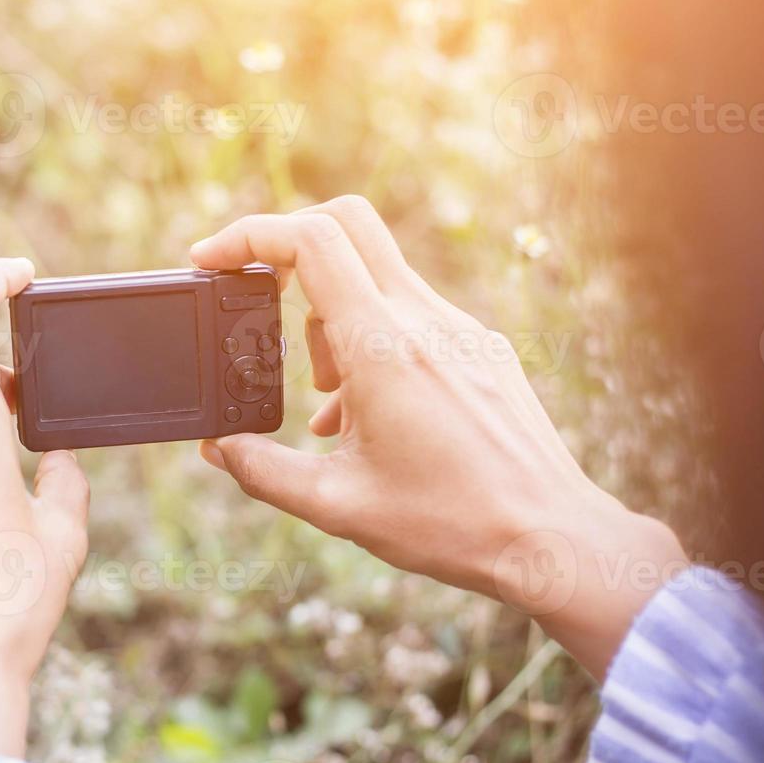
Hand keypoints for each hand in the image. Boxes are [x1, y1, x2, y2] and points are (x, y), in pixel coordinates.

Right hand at [190, 197, 683, 678]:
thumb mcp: (337, 505)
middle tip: (258, 298)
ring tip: (329, 401)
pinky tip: (370, 411)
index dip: (250, 235)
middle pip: (346, 223)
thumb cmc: (450, 524)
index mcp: (383, 347)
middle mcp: (424, 320)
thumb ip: (263, 471)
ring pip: (375, 275)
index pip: (311, 242)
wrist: (551, 538)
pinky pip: (410, 313)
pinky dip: (370, 339)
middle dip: (287, 246)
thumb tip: (217, 446)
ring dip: (330, 314)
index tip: (212, 260)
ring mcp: (459, 328)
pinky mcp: (481, 346)